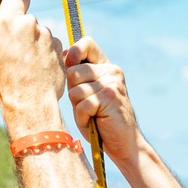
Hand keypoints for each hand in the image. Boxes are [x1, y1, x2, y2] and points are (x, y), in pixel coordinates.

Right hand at [0, 0, 65, 136]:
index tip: (15, 12)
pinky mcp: (61, 52)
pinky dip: (47, 56)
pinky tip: (39, 70)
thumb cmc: (3, 76)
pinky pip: (52, 49)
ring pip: (41, 35)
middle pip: (28, 20)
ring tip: (27, 65)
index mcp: (10, 20)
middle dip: (23, 30)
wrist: (29, 100)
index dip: (17, 4)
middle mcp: (32, 25)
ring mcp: (49, 39)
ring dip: (36, 44)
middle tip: (15, 50)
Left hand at [64, 38, 139, 167]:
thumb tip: (63, 55)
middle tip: (87, 104)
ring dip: (78, 107)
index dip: (74, 52)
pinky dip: (83, 117)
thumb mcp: (87, 95)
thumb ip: (77, 77)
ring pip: (76, 90)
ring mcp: (112, 84)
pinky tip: (95, 121)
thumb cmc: (102, 121)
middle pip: (73, 71)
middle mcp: (112, 72)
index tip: (70, 64)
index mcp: (107, 67)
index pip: (87, 43)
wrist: (125, 144)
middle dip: (73, 90)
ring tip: (92, 115)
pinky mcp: (110, 98)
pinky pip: (82, 105)